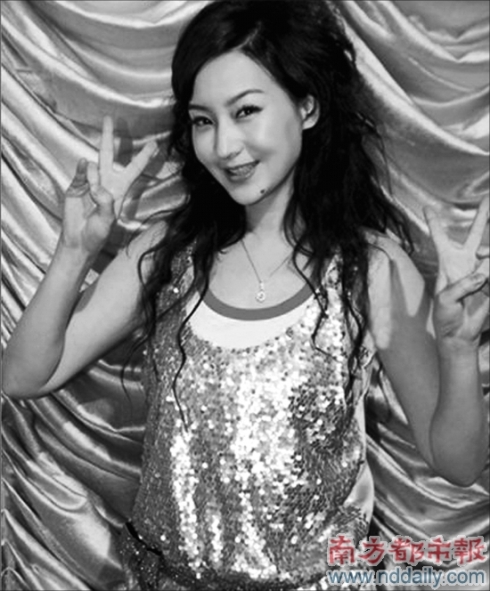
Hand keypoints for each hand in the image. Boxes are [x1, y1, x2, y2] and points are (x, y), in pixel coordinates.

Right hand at [61, 116, 157, 254]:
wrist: (78, 240)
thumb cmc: (97, 234)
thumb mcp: (108, 221)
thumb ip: (106, 204)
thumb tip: (96, 187)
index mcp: (119, 190)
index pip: (133, 169)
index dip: (143, 157)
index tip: (155, 144)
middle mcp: (105, 183)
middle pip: (108, 155)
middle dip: (109, 137)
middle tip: (109, 118)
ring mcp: (89, 183)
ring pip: (93, 165)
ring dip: (93, 175)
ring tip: (92, 193)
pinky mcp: (75, 186)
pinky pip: (80, 173)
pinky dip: (82, 171)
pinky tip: (84, 167)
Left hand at [425, 198, 488, 348]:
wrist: (459, 334)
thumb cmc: (445, 317)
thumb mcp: (446, 300)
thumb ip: (463, 286)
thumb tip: (484, 273)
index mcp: (447, 264)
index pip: (440, 240)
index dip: (435, 224)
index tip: (427, 208)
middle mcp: (465, 263)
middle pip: (474, 235)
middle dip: (483, 217)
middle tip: (488, 198)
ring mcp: (481, 271)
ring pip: (489, 254)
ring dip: (488, 259)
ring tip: (482, 281)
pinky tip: (484, 283)